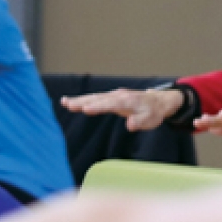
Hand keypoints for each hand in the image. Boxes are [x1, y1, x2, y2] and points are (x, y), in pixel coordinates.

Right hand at [59, 86, 184, 131]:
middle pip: (97, 99)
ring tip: (64, 102)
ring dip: (79, 100)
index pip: (109, 104)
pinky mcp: (109, 98)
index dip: (98, 107)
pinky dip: (82, 99)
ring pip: (93, 97)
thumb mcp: (150, 119)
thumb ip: (139, 122)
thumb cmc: (152, 112)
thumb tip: (130, 125)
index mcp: (126, 101)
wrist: (157, 101)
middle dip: (82, 102)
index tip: (86, 109)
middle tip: (68, 105)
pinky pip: (94, 98)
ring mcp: (112, 95)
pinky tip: (70, 101)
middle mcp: (117, 96)